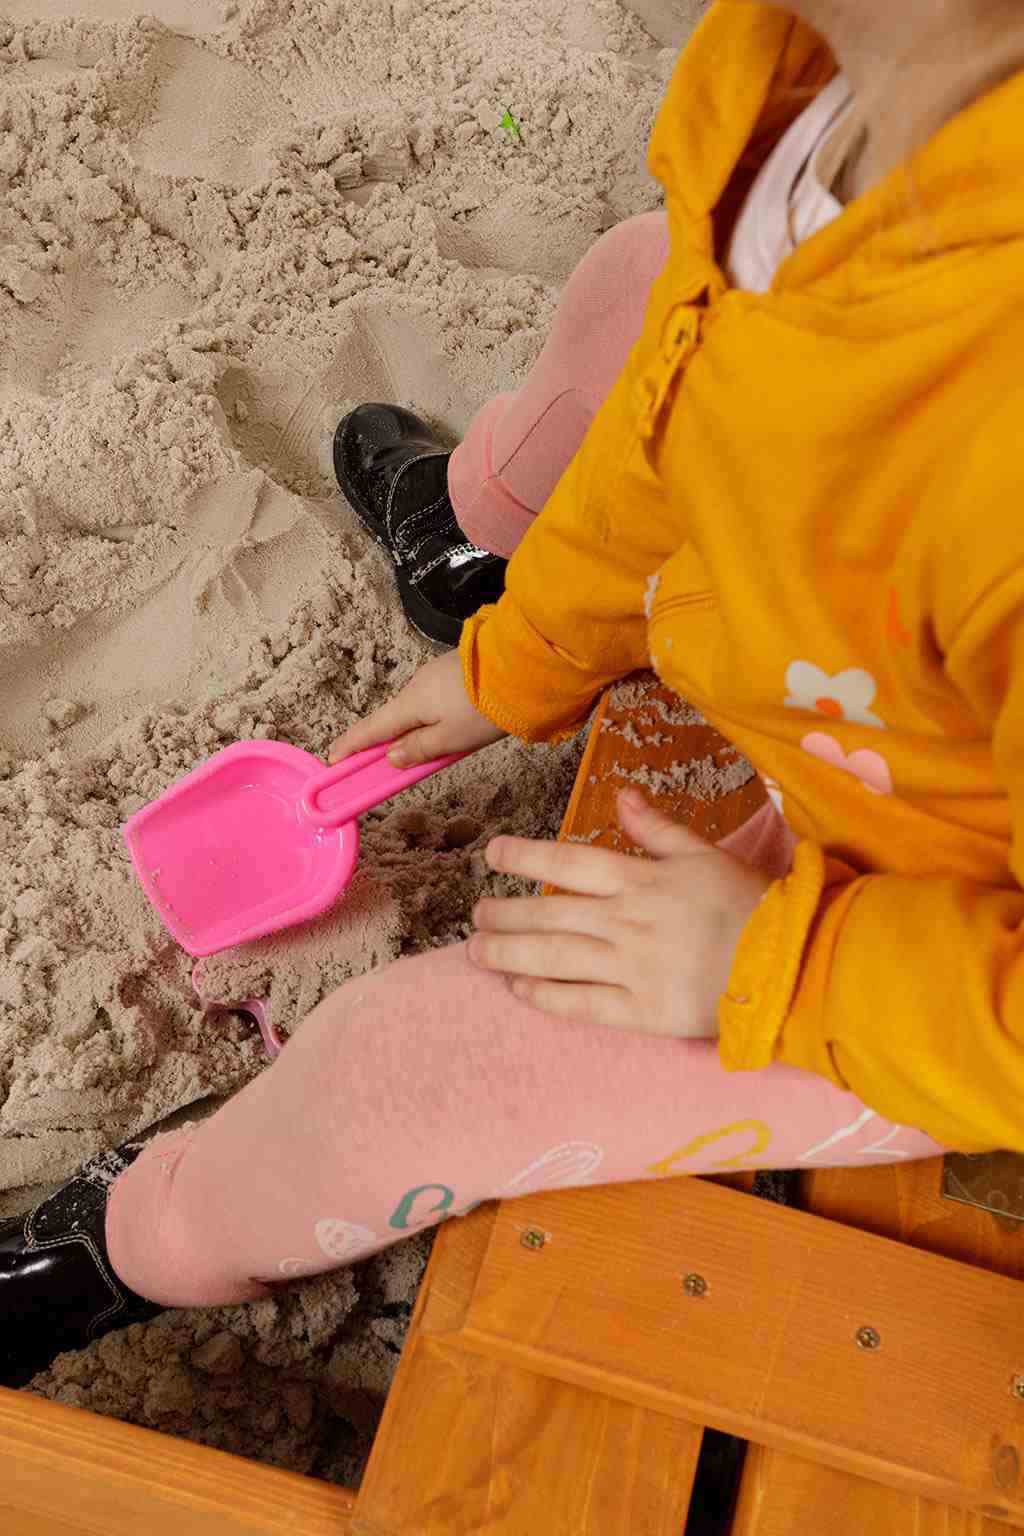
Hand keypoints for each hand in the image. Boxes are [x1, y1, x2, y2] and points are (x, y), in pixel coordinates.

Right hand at [328, 648, 507, 767]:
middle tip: (387, 765)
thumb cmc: (483, 709)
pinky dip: (434, 716)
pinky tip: (454, 726)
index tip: (334, 758)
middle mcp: (416, 685)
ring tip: (436, 749)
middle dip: (388, 741)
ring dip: (417, 729)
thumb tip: (391, 758)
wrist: (521, 669)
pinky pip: (435, 699)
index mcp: (410, 704)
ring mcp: (435, 675)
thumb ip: (419, 750)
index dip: (351, 745)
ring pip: (418, 709)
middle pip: (395, 719)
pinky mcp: (454, 671)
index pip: (371, 729)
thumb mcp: (451, 739)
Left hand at [469, 788, 771, 1036]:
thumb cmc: (749, 905)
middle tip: (476, 914)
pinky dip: (546, 995)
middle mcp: (627, 921)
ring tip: (478, 951)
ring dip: (510, 952)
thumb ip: (658, 829)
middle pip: (551, 913)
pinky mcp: (641, 1011)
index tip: (494, 854)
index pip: (570, 862)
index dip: (527, 856)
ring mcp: (631, 968)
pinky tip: (519, 987)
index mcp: (642, 880)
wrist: (787, 966)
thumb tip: (621, 795)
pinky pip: (582, 1003)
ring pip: (556, 957)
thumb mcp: (705, 855)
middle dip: (506, 913)